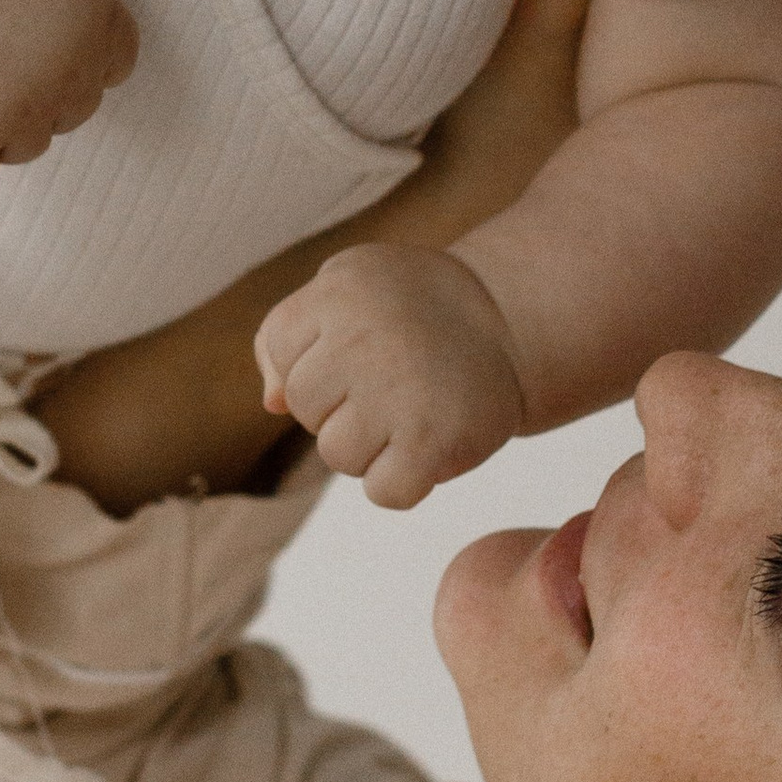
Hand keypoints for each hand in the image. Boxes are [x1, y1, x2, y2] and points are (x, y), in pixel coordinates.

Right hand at [0, 0, 138, 186]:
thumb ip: (84, 7)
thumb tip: (81, 47)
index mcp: (100, 25)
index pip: (115, 68)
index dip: (78, 59)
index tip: (41, 44)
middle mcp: (73, 77)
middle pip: (72, 112)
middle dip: (40, 90)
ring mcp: (22, 114)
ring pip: (26, 146)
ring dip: (0, 124)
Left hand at [254, 241, 528, 510]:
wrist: (510, 319)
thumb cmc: (412, 308)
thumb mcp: (345, 288)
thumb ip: (289, 333)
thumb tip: (271, 403)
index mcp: (337, 291)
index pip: (279, 351)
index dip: (314, 359)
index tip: (358, 345)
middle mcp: (362, 336)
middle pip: (305, 408)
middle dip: (340, 404)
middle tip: (391, 381)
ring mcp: (398, 390)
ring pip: (338, 454)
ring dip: (370, 447)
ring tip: (410, 411)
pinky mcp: (433, 439)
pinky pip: (383, 492)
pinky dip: (402, 483)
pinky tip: (426, 448)